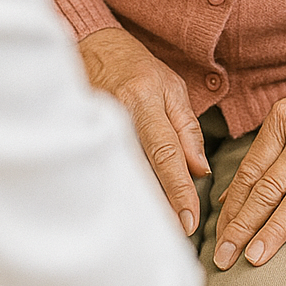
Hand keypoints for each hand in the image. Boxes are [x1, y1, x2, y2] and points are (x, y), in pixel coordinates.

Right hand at [79, 27, 209, 234]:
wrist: (94, 49)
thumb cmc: (138, 68)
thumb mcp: (172, 88)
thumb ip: (187, 129)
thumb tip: (200, 170)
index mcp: (143, 100)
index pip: (165, 152)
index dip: (178, 189)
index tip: (190, 220)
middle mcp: (118, 115)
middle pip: (142, 172)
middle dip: (161, 207)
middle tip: (178, 236)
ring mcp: (97, 126)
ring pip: (125, 176)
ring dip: (143, 205)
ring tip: (161, 232)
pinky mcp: (85, 135)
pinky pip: (109, 170)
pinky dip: (125, 191)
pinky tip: (133, 211)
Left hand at [213, 80, 285, 268]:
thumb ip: (261, 159)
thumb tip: (229, 201)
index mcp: (283, 119)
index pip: (252, 172)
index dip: (233, 209)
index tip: (220, 239)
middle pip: (271, 186)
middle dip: (245, 225)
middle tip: (226, 257)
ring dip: (276, 229)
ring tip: (256, 256)